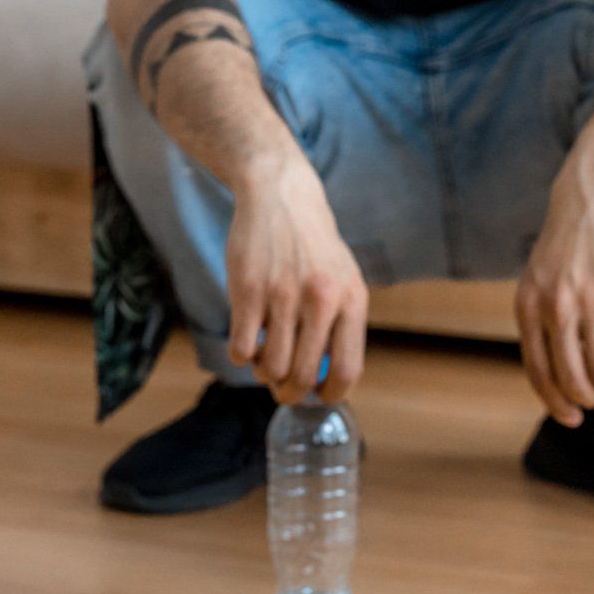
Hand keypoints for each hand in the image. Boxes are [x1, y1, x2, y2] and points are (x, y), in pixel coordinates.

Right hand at [226, 157, 367, 405]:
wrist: (281, 195)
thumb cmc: (313, 244)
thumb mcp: (344, 277)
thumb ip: (342, 322)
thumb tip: (330, 377)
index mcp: (351, 300)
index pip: (348, 370)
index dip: (331, 395)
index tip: (318, 398)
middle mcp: (321, 299)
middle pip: (305, 376)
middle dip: (290, 394)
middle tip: (282, 391)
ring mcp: (283, 295)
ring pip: (271, 367)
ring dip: (265, 374)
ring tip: (264, 361)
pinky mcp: (248, 289)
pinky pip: (243, 348)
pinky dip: (242, 356)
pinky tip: (246, 342)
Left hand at [515, 161, 593, 426]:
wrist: (591, 197)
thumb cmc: (567, 240)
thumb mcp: (538, 279)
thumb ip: (542, 317)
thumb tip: (554, 364)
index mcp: (529, 307)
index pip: (538, 372)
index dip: (554, 402)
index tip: (570, 418)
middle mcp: (555, 309)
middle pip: (571, 379)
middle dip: (587, 400)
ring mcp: (589, 302)